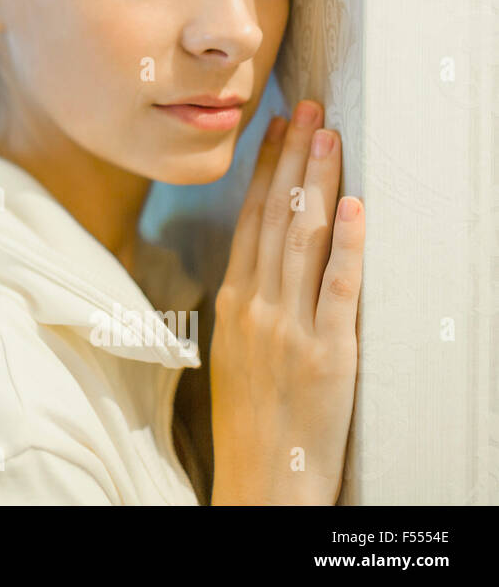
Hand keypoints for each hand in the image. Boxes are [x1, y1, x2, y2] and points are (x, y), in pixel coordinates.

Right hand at [209, 99, 364, 504]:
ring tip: (330, 135)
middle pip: (276, 217)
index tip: (279, 127)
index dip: (267, 169)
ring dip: (318, 182)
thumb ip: (247, 305)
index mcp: (233, 302)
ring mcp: (289, 328)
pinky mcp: (327, 354)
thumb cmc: (250, 421)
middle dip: (295, 158)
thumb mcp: (232, 352)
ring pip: (303, 240)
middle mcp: (256, 305)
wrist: (261, 479)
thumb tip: (262, 264)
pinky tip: (354, 209)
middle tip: (309, 107)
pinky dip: (347, 247)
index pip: (250, 218)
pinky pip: (338, 290)